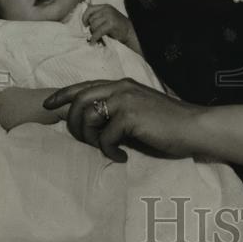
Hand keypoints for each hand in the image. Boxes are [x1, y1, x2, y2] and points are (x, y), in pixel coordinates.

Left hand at [43, 79, 202, 161]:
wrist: (194, 127)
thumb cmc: (168, 124)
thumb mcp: (138, 111)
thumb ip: (116, 111)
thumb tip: (92, 124)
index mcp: (122, 84)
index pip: (84, 85)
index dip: (62, 94)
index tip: (48, 105)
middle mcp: (121, 87)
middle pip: (79, 100)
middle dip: (72, 122)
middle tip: (83, 141)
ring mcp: (126, 100)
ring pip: (88, 116)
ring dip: (90, 138)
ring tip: (105, 149)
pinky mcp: (131, 116)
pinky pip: (105, 137)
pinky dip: (109, 151)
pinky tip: (122, 157)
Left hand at [82, 3, 141, 54]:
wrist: (129, 32)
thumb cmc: (117, 26)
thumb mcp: (107, 17)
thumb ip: (98, 16)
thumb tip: (84, 21)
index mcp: (105, 6)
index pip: (90, 8)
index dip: (85, 17)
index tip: (85, 24)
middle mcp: (107, 9)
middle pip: (91, 19)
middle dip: (91, 27)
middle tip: (94, 33)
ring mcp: (109, 16)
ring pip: (94, 25)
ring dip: (93, 33)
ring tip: (96, 37)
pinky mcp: (111, 24)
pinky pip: (98, 32)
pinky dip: (94, 38)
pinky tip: (93, 42)